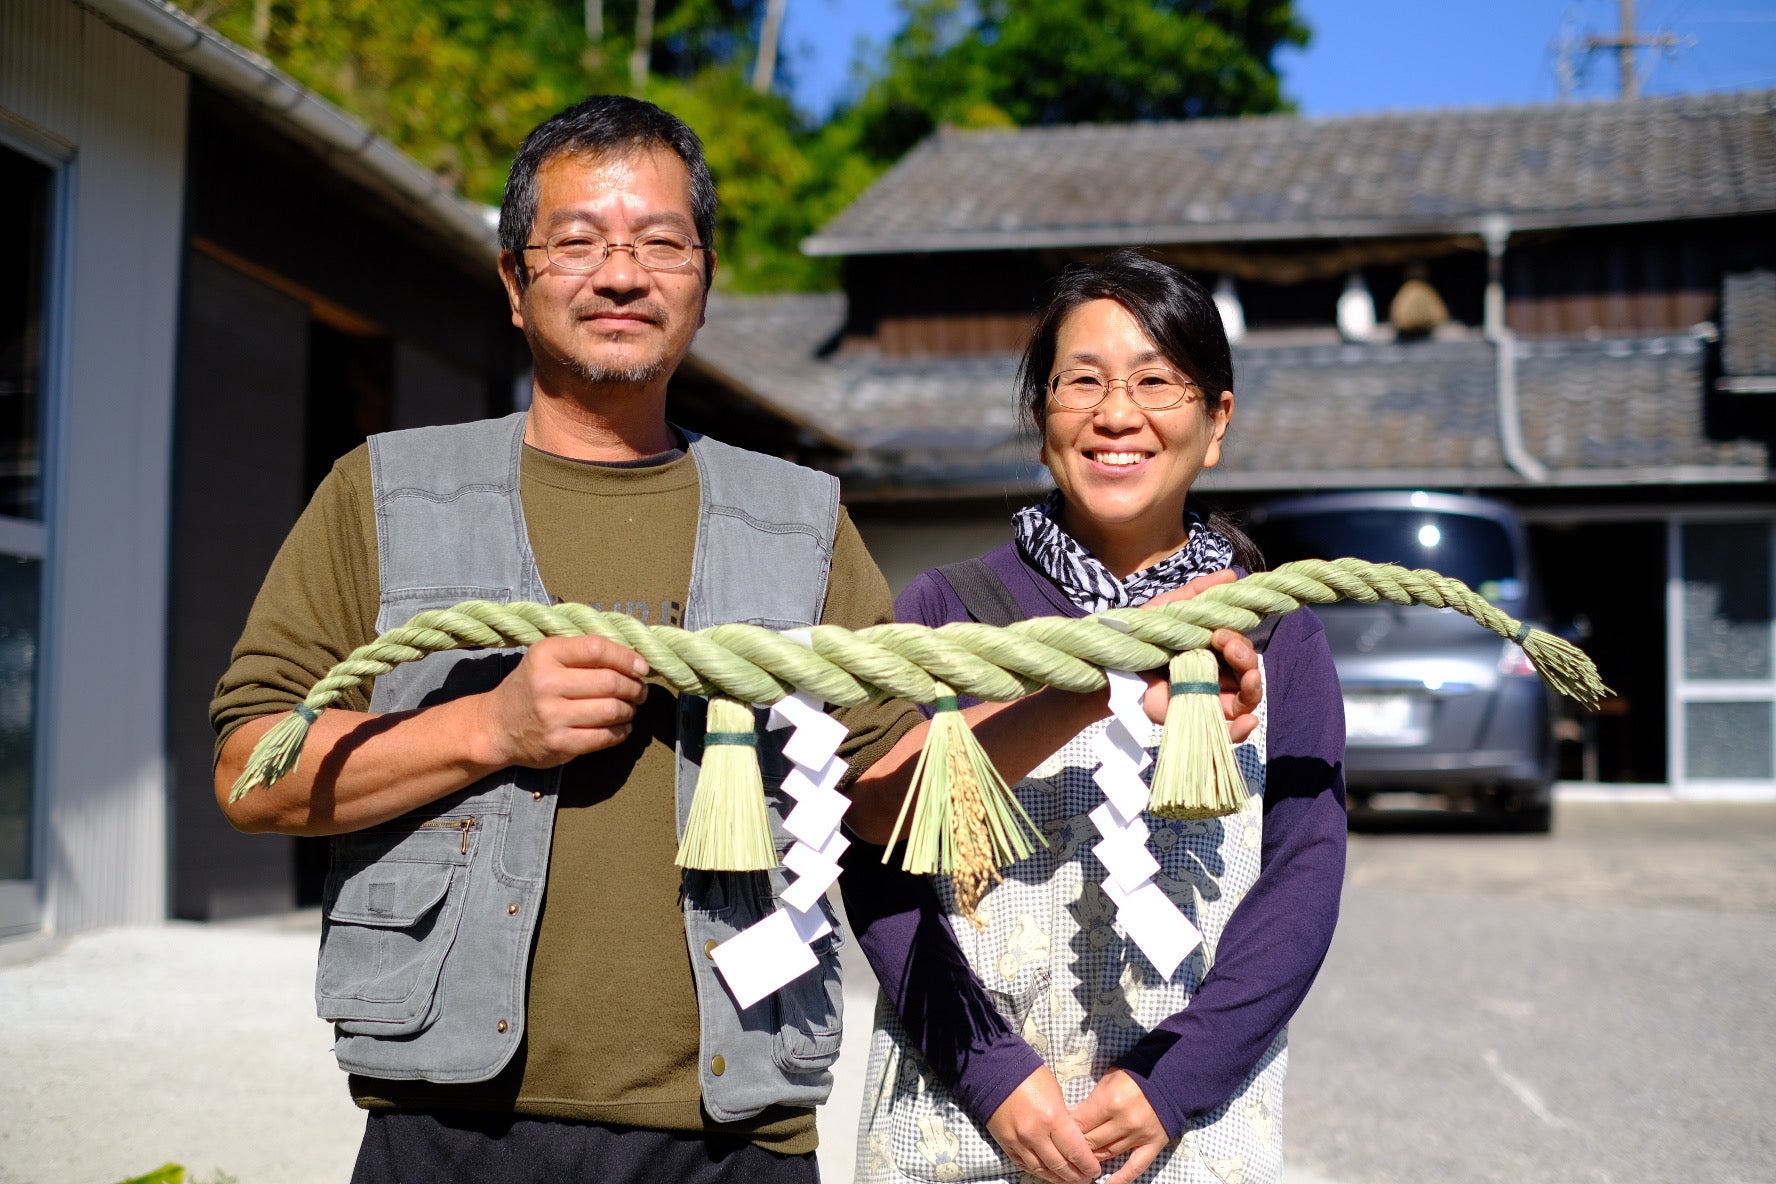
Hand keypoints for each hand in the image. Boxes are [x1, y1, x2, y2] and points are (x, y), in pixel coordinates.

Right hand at [473, 634, 650, 768]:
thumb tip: (634, 658)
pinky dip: (621, 731)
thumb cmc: (531, 686)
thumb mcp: (547, 658)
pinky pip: (605, 737)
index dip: (627, 657)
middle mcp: (547, 684)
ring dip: (629, 709)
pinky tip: (621, 726)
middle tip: (639, 690)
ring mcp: (553, 716)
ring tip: (629, 707)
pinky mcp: (560, 744)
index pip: (597, 649)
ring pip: (612, 710)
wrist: (496, 726)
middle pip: (610, 681)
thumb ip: (583, 652)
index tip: (642, 666)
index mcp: (546, 654)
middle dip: (634, 687)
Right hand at [986, 1067, 1100, 1183]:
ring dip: (1057, 1178)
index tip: (1095, 1170)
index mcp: (1052, 1118)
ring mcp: (1018, 1142)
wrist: (996, 1071)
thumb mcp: (1056, 1093)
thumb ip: (1064, 1118)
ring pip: (1041, 1170)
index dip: (1088, 1165)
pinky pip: (1024, 1165)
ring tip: (1068, 1181)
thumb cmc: (1030, 1076)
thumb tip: (1072, 1137)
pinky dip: (1038, 1172)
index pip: (1075, 1152)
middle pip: (1060, 1166)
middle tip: (1085, 1179)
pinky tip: (1047, 1174)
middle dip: (1076, 1176)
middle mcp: (1035, 1135)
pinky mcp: (1006, 1144)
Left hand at [1072, 1069, 1170, 1183]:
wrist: (1169, 1077)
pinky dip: (1121, 1179)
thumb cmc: (1134, 1075)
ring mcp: (1138, 1136)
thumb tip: (1073, 1118)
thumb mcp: (1107, 1079)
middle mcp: (1123, 1122)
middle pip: (1091, 1142)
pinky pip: (1135, 1167)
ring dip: (1093, 1158)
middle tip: (1068, 1146)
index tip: (1059, 1132)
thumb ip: (1091, 1100)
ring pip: (1108, 1154)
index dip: (1067, 1129)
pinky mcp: (1152, 1145)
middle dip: (1077, 1145)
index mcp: (1109, 1102)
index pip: (1080, 1124)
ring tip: (1081, 1160)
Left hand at [1139, 572, 1262, 743]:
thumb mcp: (1170, 608)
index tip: (1220, 632)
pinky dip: (1241, 729)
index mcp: (1212, 650)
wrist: (1113, 664)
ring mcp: (1207, 698)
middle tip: (1226, 646)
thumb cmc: (1141, 636)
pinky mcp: (1195, 718)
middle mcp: (1215, 674)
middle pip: (1249, 672)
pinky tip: (1247, 721)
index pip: (1242, 648)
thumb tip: (1231, 576)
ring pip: (1246, 698)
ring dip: (1253, 685)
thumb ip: (1199, 593)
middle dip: (1247, 658)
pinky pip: (1227, 730)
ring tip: (1246, 677)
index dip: (1240, 641)